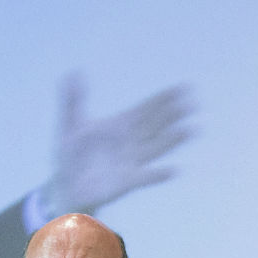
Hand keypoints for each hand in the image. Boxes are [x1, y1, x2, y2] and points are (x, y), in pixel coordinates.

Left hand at [37, 74, 192, 216]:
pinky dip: (157, 174)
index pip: (145, 109)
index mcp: (120, 125)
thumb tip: (73, 72)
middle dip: (172, 115)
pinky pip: (145, 176)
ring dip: (172, 140)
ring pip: (156, 147)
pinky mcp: (127, 181)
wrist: (67, 186)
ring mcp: (131, 161)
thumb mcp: (69, 124)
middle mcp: (130, 141)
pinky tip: (172, 170)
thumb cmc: (71, 154)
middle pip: (155, 125)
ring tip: (190, 130)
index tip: (182, 88)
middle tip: (191, 104)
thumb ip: (72, 99)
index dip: (163, 99)